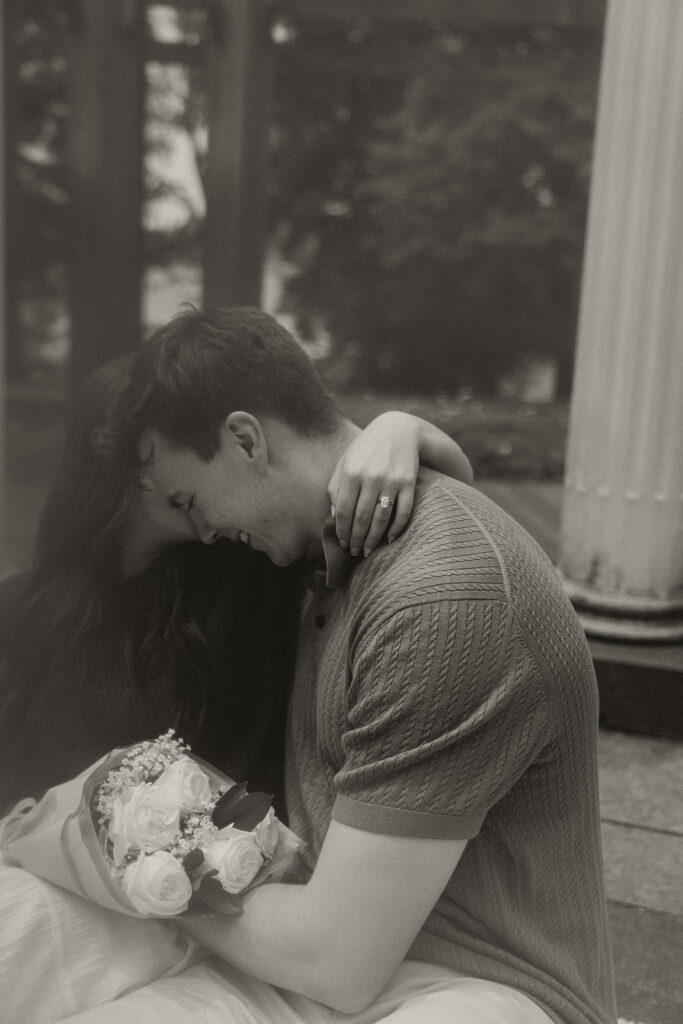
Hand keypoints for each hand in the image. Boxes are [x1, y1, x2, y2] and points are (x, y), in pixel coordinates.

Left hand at [328, 413, 421, 556]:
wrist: (398, 429)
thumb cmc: (366, 449)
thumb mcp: (345, 462)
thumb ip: (335, 487)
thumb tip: (333, 516)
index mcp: (351, 472)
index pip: (342, 511)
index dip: (342, 530)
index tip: (342, 543)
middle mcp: (370, 477)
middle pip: (361, 518)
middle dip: (356, 540)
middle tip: (354, 552)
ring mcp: (391, 480)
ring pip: (381, 519)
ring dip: (373, 539)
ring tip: (368, 551)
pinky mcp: (408, 483)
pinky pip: (403, 512)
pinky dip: (396, 529)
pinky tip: (389, 539)